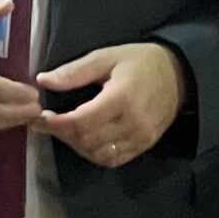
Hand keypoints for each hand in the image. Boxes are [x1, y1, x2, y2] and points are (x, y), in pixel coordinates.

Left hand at [34, 42, 184, 169]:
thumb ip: (74, 72)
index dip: (56, 123)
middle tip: (47, 123)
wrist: (179, 75)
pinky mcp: (144, 146)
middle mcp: (132, 122)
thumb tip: (43, 81)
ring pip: (98, 154)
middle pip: (87, 140)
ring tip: (64, 130)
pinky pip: (113, 159)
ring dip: (76, 145)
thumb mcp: (105, 57)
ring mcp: (140, 137)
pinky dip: (94, 154)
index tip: (39, 117)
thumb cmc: (139, 61)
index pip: (81, 121)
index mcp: (121, 97)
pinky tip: (84, 140)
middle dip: (62, 134)